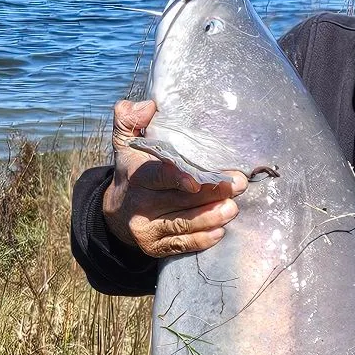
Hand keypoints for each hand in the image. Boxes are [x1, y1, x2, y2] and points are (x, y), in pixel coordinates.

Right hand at [102, 98, 246, 258]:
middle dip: (211, 193)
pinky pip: (182, 245)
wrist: (116, 213)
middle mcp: (140, 206)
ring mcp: (147, 230)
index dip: (177, 178)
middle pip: (180, 201)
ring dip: (211, 217)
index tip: (198, 179)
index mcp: (136, 177)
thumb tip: (149, 105)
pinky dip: (202, 239)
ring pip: (184, 225)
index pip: (158, 176)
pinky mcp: (156, 249)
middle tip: (237, 185)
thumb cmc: (132, 171)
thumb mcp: (125, 142)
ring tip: (233, 208)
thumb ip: (130, 119)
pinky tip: (220, 231)